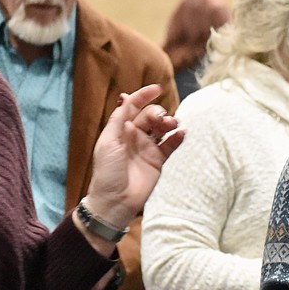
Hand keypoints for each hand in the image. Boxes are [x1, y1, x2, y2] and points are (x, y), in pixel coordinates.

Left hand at [82, 84, 185, 236]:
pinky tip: (181, 133)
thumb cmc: (107, 172)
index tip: (157, 88)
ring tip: (172, 125)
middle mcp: (134, 136)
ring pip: (162, 128)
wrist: (115, 201)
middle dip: (158, 112)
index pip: (133, 106)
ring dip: (169, 122)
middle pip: (150, 115)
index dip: (144, 95)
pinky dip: (177, 137)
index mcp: (120, 129)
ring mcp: (147, 148)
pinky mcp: (158, 160)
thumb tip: (125, 96)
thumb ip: (119, 119)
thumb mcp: (109, 142)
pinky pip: (171, 144)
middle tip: (162, 120)